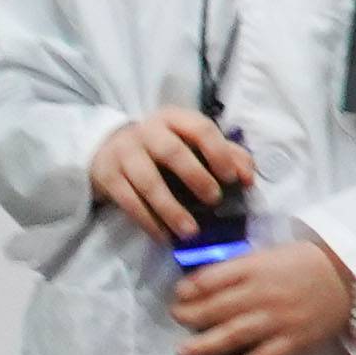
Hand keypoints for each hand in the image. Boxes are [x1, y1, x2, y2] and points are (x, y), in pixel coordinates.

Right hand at [87, 107, 249, 244]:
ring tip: (190, 231)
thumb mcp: (191, 141)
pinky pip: (128, 201)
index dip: (219, 153)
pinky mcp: (108, 176)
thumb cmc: (161, 146)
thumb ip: (225, 153)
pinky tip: (164, 236)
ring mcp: (124, 154)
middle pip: (171, 152)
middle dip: (196, 177)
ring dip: (170, 208)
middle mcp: (147, 132)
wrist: (108, 147)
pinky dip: (148, 221)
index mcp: (174, 119)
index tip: (232, 179)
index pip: (200, 129)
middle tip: (214, 201)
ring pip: (148, 181)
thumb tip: (247, 177)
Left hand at [172, 231, 355, 354]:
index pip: (212, 278)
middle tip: (176, 319)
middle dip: (190, 315)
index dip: (190, 288)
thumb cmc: (306, 262)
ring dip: (205, 345)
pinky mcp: (294, 341)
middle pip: (217, 308)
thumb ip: (240, 268)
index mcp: (255, 268)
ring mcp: (278, 320)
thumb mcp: (269, 254)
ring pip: (234, 334)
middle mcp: (263, 294)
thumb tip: (205, 282)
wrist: (352, 275)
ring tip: (184, 352)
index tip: (179, 294)